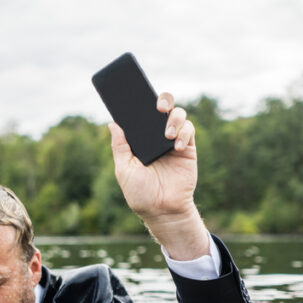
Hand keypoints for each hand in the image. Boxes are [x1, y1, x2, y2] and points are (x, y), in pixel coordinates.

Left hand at [108, 92, 209, 259]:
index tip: (134, 92)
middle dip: (162, 100)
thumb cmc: (141, 193)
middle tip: (158, 106)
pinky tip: (176, 146)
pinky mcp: (188, 148)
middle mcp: (157, 136)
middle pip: (162, 107)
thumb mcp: (124, 169)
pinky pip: (189, 130)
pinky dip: (183, 133)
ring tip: (166, 135)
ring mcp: (173, 140)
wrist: (163, 210)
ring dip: (174, 119)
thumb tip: (113, 123)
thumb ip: (120, 146)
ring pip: (178, 114)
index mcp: (140, 139)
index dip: (138, 101)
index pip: (140, 114)